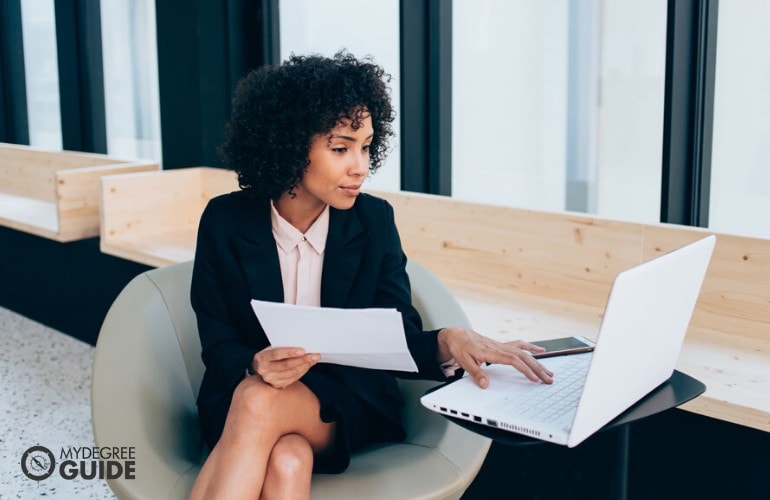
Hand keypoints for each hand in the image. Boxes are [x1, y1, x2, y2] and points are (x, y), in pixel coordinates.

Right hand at [251, 347, 319, 388]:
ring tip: (314, 359)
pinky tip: (308, 365)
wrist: (262, 367)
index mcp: (261, 357)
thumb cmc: (270, 354)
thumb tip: (304, 347)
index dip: (290, 352)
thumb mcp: (272, 348)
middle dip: (302, 360)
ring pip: (291, 373)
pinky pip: (293, 378)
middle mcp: (264, 370)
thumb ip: (283, 347)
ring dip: (305, 366)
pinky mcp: (277, 385)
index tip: (303, 350)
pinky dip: (302, 371)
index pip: (276, 354)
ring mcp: (270, 379)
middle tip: (315, 355)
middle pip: (286, 365)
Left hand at [437, 327, 553, 387]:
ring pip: (524, 353)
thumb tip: (485, 385)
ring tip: (549, 372)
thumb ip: (475, 373)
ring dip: (538, 362)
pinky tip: (541, 351)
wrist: (457, 335)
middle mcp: (499, 347)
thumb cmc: (460, 347)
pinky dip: (531, 348)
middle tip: (548, 379)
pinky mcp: (502, 345)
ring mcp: (501, 345)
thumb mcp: (464, 362)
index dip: (525, 369)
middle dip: (537, 369)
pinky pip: (519, 345)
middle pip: (523, 357)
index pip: (512, 360)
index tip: (534, 378)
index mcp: (490, 352)